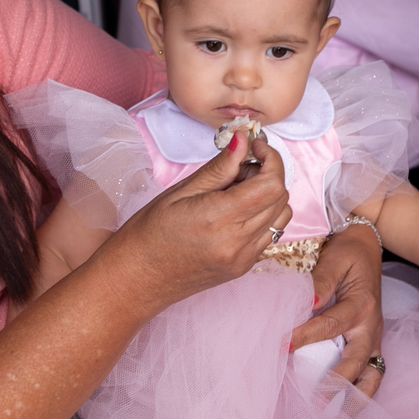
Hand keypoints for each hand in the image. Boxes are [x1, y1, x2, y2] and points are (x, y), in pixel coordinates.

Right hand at [103, 133, 291, 312]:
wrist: (138, 278)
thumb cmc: (150, 232)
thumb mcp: (181, 191)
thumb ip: (219, 167)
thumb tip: (242, 140)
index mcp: (219, 219)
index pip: (271, 184)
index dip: (271, 159)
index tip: (254, 147)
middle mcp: (238, 242)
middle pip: (280, 198)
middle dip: (268, 173)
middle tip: (239, 167)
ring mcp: (243, 258)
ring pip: (281, 216)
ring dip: (268, 195)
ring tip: (237, 190)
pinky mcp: (243, 267)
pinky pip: (269, 234)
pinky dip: (262, 215)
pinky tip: (236, 211)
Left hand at [290, 225, 383, 396]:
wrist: (368, 245)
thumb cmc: (349, 252)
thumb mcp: (336, 258)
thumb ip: (322, 280)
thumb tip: (309, 300)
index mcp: (361, 304)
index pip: (329, 325)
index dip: (304, 336)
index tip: (281, 345)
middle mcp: (371, 325)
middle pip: (355, 360)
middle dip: (334, 382)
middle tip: (314, 400)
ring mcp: (375, 336)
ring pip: (372, 374)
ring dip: (356, 396)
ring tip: (337, 415)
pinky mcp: (373, 341)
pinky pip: (373, 371)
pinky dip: (363, 390)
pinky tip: (347, 404)